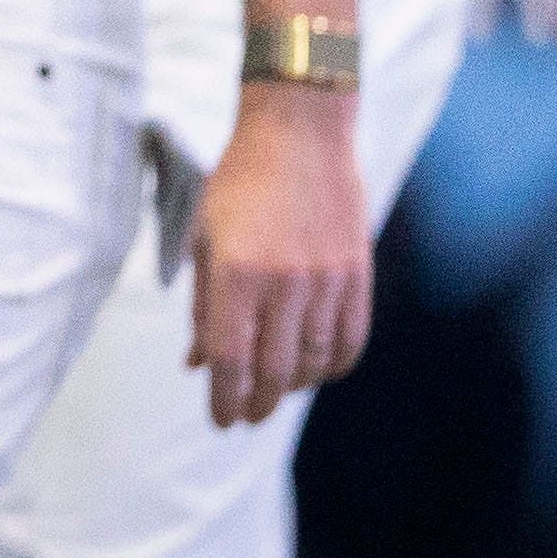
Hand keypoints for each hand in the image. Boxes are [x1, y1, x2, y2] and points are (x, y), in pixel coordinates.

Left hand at [187, 87, 371, 427]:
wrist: (300, 137)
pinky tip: (318, 370)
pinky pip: (351, 338)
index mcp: (237, 273)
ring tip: (276, 391)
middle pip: (274, 369)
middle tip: (247, 415)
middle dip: (258, 402)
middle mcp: (284, 282)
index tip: (220, 420)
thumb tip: (198, 364)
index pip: (230, 358)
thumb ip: (203, 306)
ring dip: (295, 386)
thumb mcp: (204, 239)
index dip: (224, 398)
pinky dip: (335, 365)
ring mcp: (326, 279)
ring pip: (316, 360)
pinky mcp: (357, 274)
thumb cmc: (239, 185)